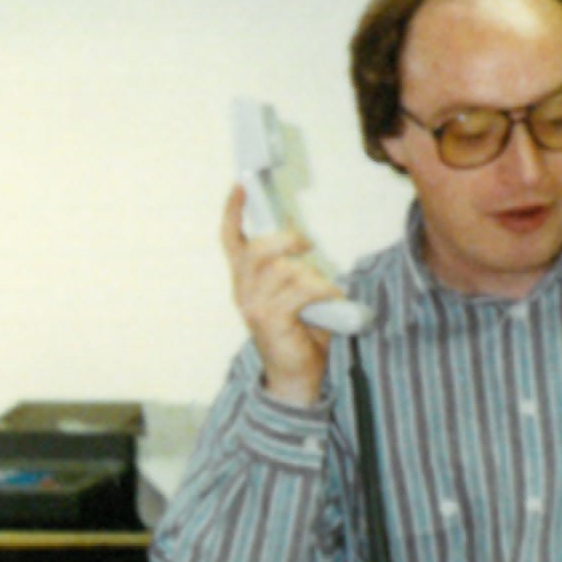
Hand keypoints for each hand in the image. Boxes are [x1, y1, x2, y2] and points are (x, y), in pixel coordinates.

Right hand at [221, 185, 345, 407]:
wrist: (298, 375)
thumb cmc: (301, 332)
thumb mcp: (294, 291)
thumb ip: (290, 267)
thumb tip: (297, 239)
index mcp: (245, 280)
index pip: (230, 239)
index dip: (233, 211)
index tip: (240, 185)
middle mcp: (243, 291)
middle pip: (256, 250)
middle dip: (285, 240)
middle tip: (307, 244)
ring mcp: (253, 307)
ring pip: (283, 270)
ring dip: (311, 276)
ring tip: (325, 290)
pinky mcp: (269, 321)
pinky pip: (299, 292)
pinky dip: (322, 290)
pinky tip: (331, 298)